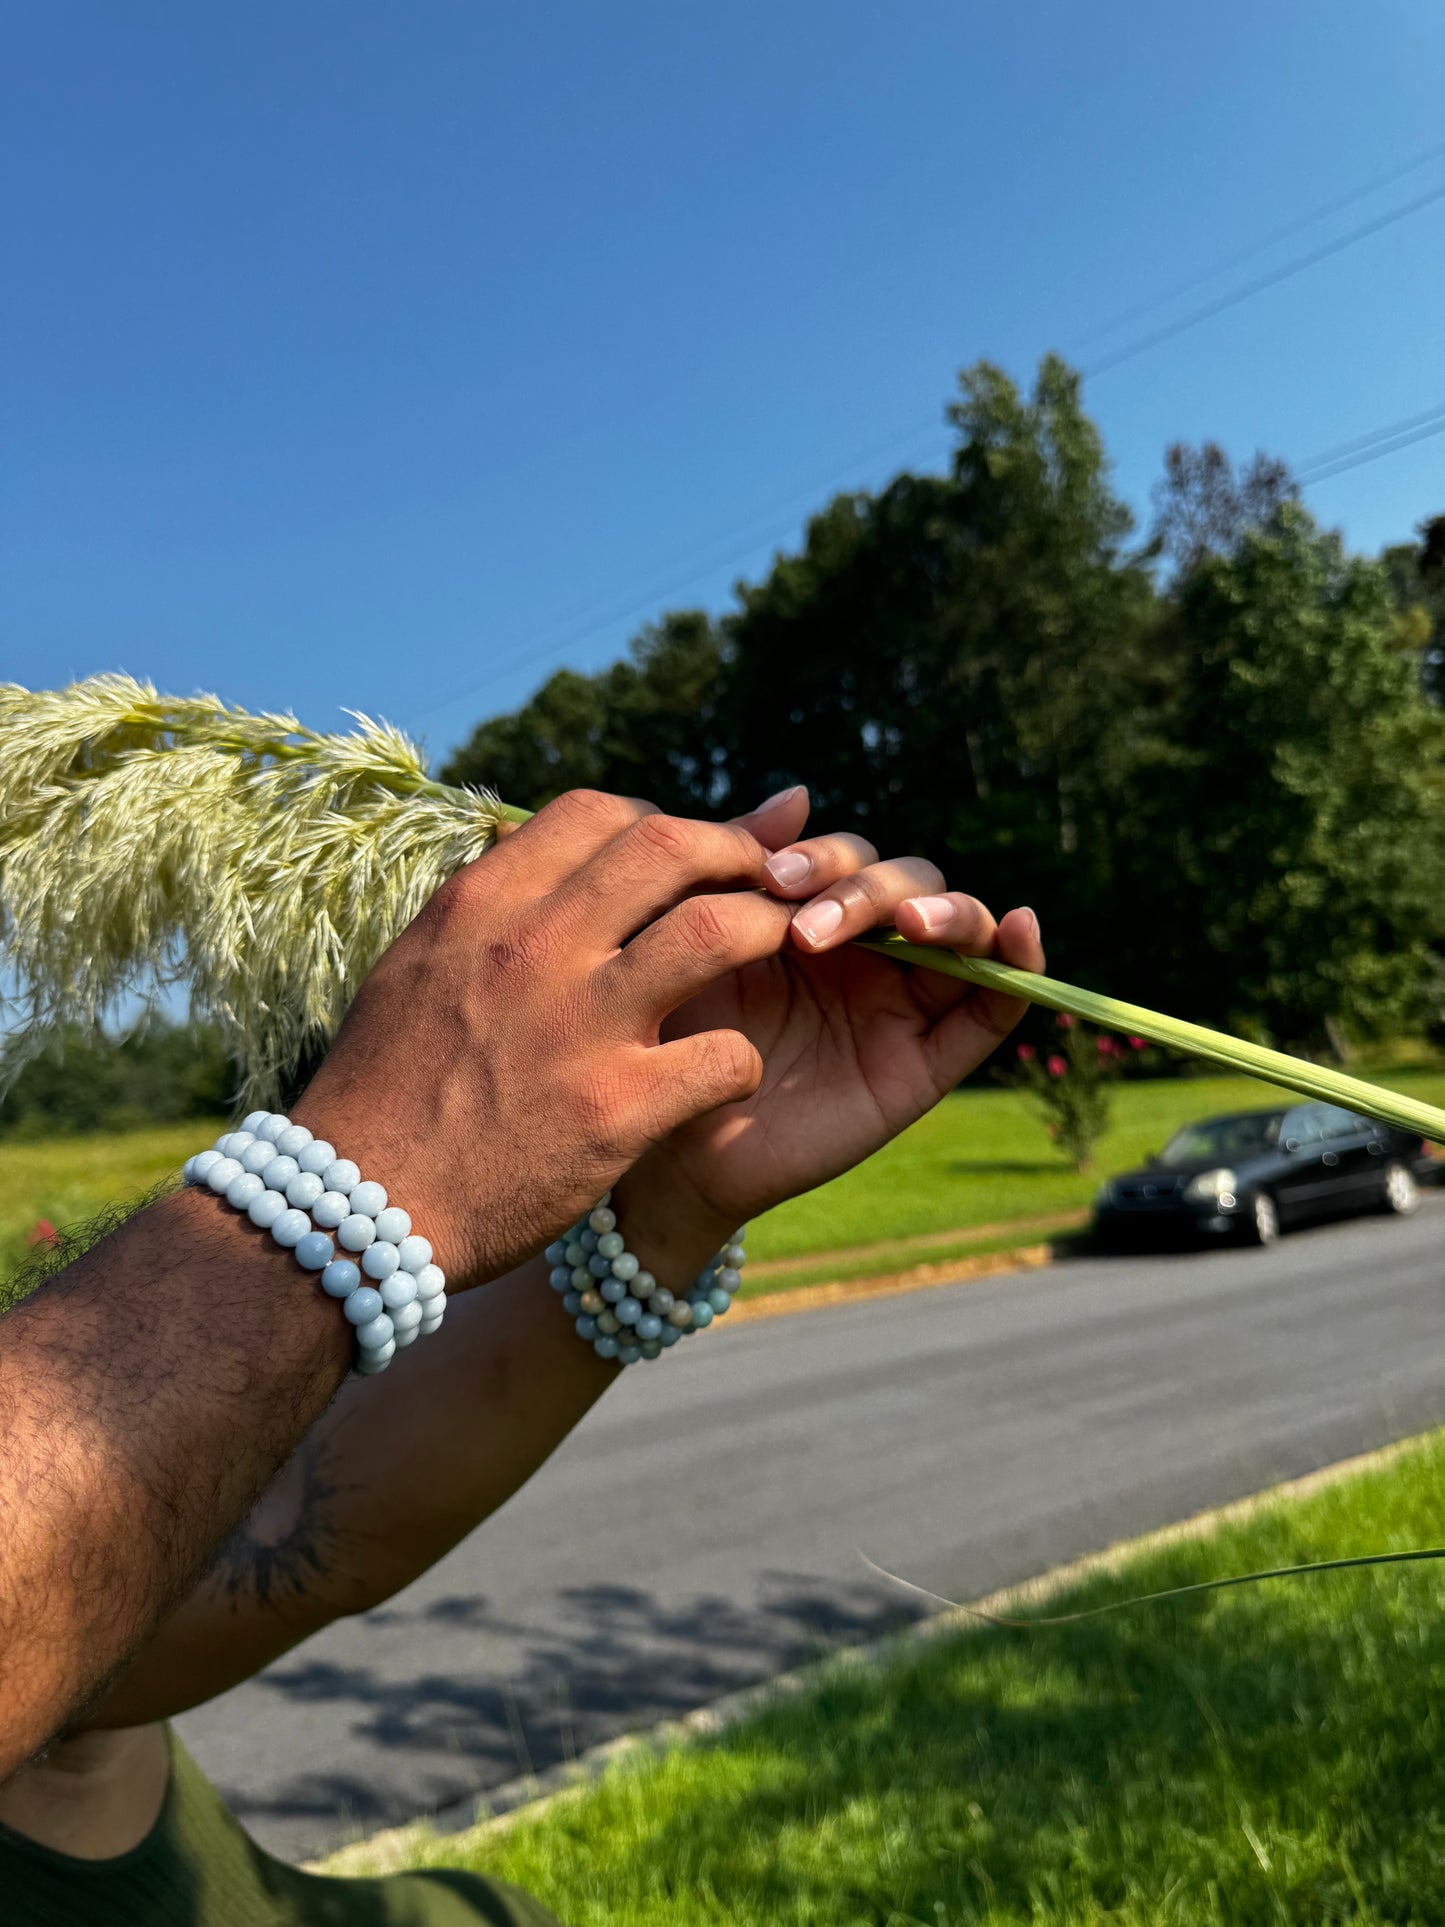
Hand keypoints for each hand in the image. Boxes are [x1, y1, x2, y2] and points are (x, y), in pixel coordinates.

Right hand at [298, 790, 803, 1288]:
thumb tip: (526, 842)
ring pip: (718, 932)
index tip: (684, 854)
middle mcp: (533, 950)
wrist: (359, 1210)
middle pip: (668, 848)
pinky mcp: (617, 1111)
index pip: (595, 813)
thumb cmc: (385, 1091)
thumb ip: (482, 907)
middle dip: (734, 852)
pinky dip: (743, 1061)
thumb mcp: (415, 968)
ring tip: (785, 953)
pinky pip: (726, 1056)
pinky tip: (731, 1074)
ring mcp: (579, 1027)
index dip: (659, 821)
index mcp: (481, 907)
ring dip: (767, 930)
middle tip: (765, 882)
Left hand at [619, 789, 1042, 1248]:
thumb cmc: (671, 1037)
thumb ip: (742, 872)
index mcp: (812, 915)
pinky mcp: (929, 1060)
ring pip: (962, 928)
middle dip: (864, 888)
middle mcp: (867, 952)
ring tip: (908, 925)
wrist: (669, 1145)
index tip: (767, 876)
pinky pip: (994, 1007)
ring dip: (945, 912)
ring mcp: (903, 1002)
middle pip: (908, 882)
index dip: (820, 856)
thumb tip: (798, 792)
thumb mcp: (698, 944)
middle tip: (805, 928)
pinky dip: (1020, 964)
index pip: (848, 857)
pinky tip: (1020, 928)